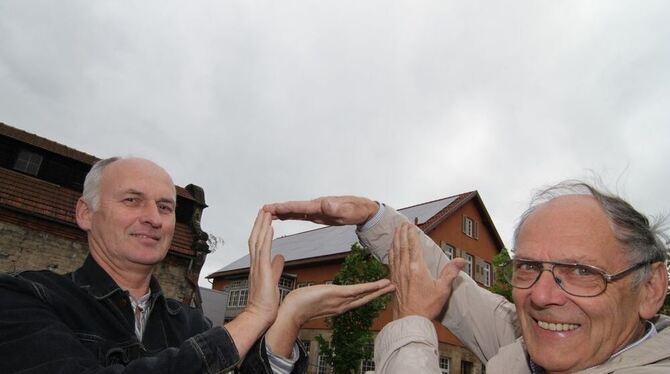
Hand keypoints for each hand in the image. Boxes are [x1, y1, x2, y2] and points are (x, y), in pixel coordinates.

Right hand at [244, 210, 284, 327]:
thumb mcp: (273, 280)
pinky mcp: (262, 270)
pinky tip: (270, 227)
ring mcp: (257, 266)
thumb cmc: (265, 303)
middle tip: (264, 209)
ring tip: (267, 212)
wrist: (259, 315)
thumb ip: (275, 267)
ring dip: (262, 225)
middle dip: (259, 223)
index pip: (258, 244)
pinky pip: (264, 250)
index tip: (265, 219)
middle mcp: (255, 263)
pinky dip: (266, 237)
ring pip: (258, 240)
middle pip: (255, 238)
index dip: (261, 231)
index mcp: (258, 266)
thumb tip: (280, 258)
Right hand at [263, 196, 378, 225]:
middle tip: (263, 210)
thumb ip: (336, 207)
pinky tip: (284, 216)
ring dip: (281, 212)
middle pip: (293, 208)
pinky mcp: (318, 214)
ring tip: (267, 213)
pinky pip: (301, 214)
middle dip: (278, 209)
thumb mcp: (347, 210)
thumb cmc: (356, 210)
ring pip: (295, 211)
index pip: (299, 207)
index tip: (271, 208)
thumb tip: (325, 204)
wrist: (363, 210)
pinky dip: (290, 214)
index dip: (284, 208)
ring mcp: (316, 210)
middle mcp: (315, 206)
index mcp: (320, 206)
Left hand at [265, 280, 394, 356]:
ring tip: (391, 285)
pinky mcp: (338, 294)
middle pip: (364, 299)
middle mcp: (341, 305)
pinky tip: (380, 284)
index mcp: (336, 306)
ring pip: (364, 295)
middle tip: (392, 288)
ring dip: (379, 290)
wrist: (291, 311)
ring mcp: (341, 301)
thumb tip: (317, 292)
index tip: (378, 291)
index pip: (356, 300)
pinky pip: (358, 290)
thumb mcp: (312, 297)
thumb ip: (318, 295)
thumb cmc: (298, 304)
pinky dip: (370, 287)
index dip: (369, 295)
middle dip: (379, 294)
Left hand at [390, 223, 463, 319]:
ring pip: (394, 252)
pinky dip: (391, 251)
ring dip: (395, 240)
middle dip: (401, 233)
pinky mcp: (393, 280)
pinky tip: (391, 249)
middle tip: (402, 223)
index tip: (411, 225)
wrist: (409, 320)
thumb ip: (450, 273)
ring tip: (395, 231)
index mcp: (417, 268)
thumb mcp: (442, 290)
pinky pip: (391, 261)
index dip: (412, 234)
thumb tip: (461, 260)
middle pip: (402, 245)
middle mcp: (405, 268)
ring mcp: (397, 273)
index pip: (414, 245)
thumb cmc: (426, 306)